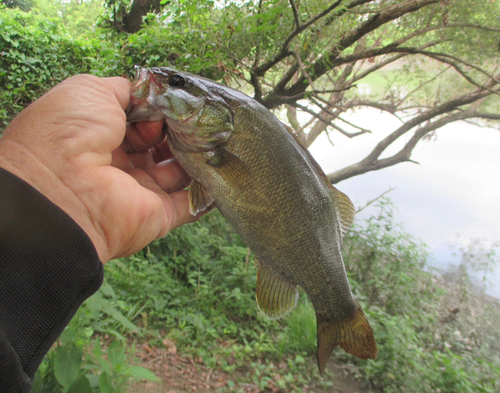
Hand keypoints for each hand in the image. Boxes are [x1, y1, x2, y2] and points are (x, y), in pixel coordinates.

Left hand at [0, 75, 199, 261]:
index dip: (161, 111)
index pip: (143, 122)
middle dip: (183, 132)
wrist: (62, 187)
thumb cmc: (68, 133)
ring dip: (198, 156)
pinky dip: (209, 190)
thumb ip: (125, 90)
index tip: (174, 105)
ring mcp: (142, 191)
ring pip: (180, 172)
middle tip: (199, 121)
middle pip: (163, 146)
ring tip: (215, 139)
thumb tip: (153, 94)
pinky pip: (192, 204)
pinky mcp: (160, 216)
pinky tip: (225, 170)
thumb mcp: (91, 90)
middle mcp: (122, 165)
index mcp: (102, 136)